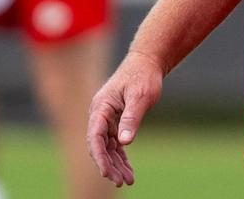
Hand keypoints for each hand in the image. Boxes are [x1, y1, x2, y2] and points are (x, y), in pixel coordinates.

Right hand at [87, 50, 165, 186]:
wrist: (147, 62)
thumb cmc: (143, 76)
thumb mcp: (140, 96)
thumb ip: (131, 118)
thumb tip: (125, 142)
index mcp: (101, 106)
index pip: (95, 136)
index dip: (100, 156)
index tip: (107, 173)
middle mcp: (100, 114)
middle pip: (100, 145)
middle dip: (109, 165)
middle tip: (121, 182)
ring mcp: (107, 118)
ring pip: (108, 147)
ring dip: (116, 164)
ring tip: (127, 180)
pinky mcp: (116, 120)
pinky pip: (115, 142)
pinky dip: (121, 156)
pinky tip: (127, 170)